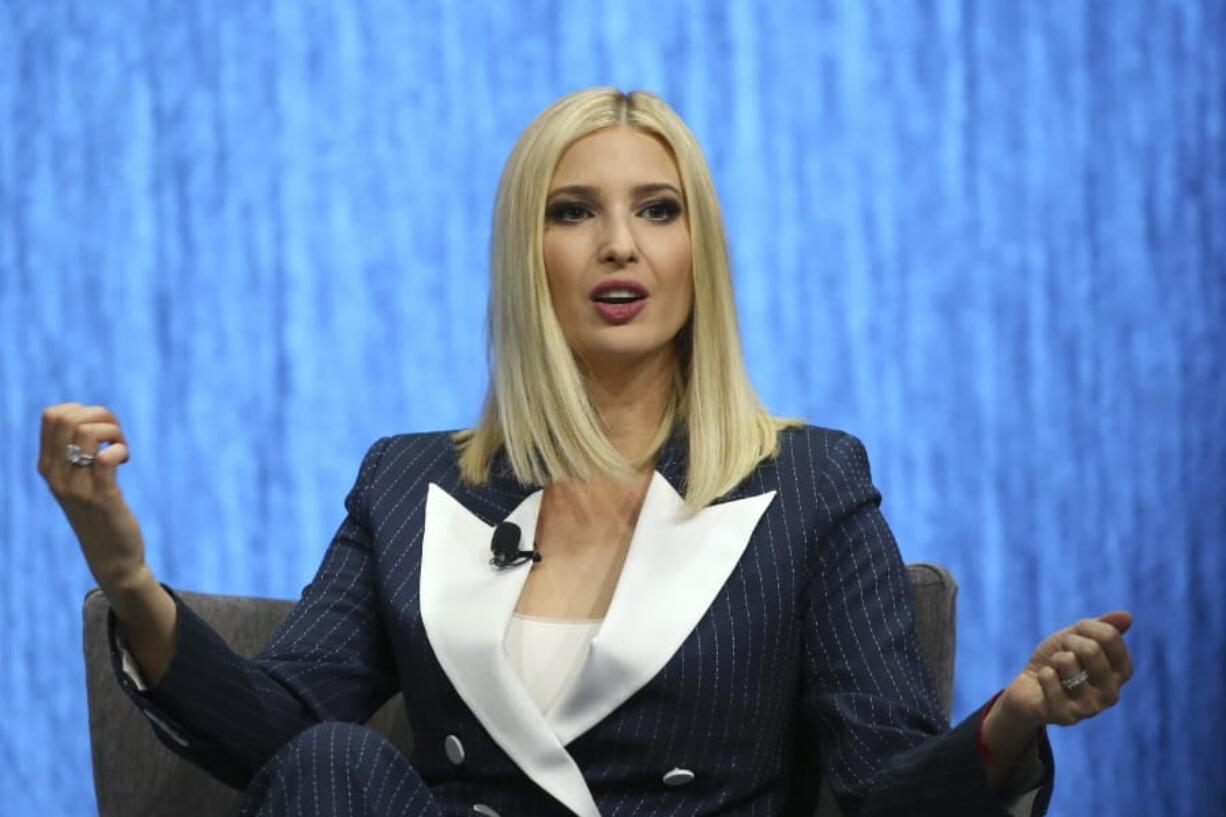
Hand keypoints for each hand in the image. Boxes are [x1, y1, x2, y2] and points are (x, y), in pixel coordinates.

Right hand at [38, 402, 147, 589]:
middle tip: (116, 438)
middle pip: (68, 417)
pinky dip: (120, 449)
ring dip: (114, 432)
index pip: (51, 415)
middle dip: (101, 416)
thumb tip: (89, 415)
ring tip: (122, 448)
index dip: (83, 410)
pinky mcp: (102, 497)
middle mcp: (56, 475)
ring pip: (87, 432)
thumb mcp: (76, 481)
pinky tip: (125, 460)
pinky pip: (106, 458)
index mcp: (47, 466)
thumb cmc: (98, 514)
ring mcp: (77, 487)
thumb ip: (72, 452)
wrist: (111, 558)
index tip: (100, 430)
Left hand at [999, 610, 1134, 729]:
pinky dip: (1042, 674)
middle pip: (1091, 649)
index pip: (1110, 636)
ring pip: (1068, 662)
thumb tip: (1127, 616)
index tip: (1077, 633)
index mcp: (1120, 672)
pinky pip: (1049, 678)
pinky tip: (1045, 684)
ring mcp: (1091, 708)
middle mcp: (1111, 693)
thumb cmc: (1057, 661)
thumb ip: (1101, 627)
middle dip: (1068, 642)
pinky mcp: (1067, 716)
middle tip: (1062, 654)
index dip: (1086, 627)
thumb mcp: (1076, 637)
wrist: (1028, 689)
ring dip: (1054, 660)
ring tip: (1056, 671)